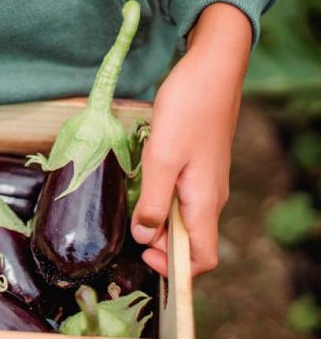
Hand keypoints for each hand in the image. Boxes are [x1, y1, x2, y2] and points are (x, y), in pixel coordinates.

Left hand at [131, 3, 251, 276]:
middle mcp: (209, 198)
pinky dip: (159, 200)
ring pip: (180, 218)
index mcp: (204, 203)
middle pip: (187, 241)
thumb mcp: (161, 158)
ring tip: (131, 202)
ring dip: (155, 220)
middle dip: (158, 242)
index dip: (175, 268)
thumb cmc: (188, 110)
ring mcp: (204, 183)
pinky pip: (178, 197)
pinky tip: (141, 183)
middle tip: (128, 225)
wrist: (211, 69)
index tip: (144, 254)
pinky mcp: (197, 167)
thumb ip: (152, 201)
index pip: (202, 259)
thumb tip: (144, 236)